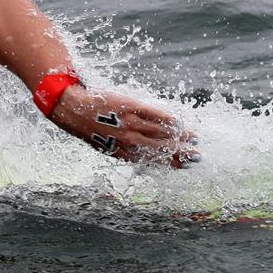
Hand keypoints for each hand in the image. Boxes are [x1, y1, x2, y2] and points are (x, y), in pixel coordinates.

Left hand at [51, 85, 199, 168]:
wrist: (74, 109)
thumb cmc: (90, 127)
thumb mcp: (106, 145)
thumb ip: (124, 150)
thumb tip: (143, 154)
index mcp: (124, 153)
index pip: (153, 161)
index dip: (171, 164)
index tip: (186, 165)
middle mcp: (129, 141)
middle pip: (161, 148)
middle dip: (181, 153)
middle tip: (198, 156)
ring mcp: (130, 124)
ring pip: (160, 132)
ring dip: (179, 136)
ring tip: (194, 137)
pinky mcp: (130, 108)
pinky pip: (152, 115)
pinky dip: (166, 119)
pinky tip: (177, 122)